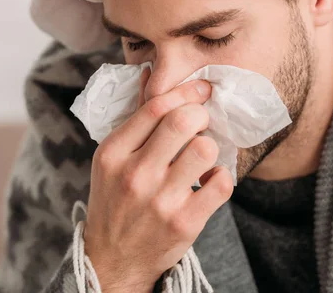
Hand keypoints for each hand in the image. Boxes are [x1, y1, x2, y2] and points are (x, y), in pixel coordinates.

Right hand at [84, 69, 233, 291]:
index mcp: (112, 153)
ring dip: (210, 146)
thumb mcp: (110, 159)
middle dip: (201, 113)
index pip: (156, 106)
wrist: (113, 258)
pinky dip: (222, 176)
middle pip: (183, 121)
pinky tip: (208, 180)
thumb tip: (149, 74)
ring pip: (205, 149)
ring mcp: (160, 200)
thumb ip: (134, 119)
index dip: (186, 91)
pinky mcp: (184, 223)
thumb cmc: (114, 200)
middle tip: (202, 121)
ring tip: (202, 154)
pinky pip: (221, 183)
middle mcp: (134, 175)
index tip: (201, 89)